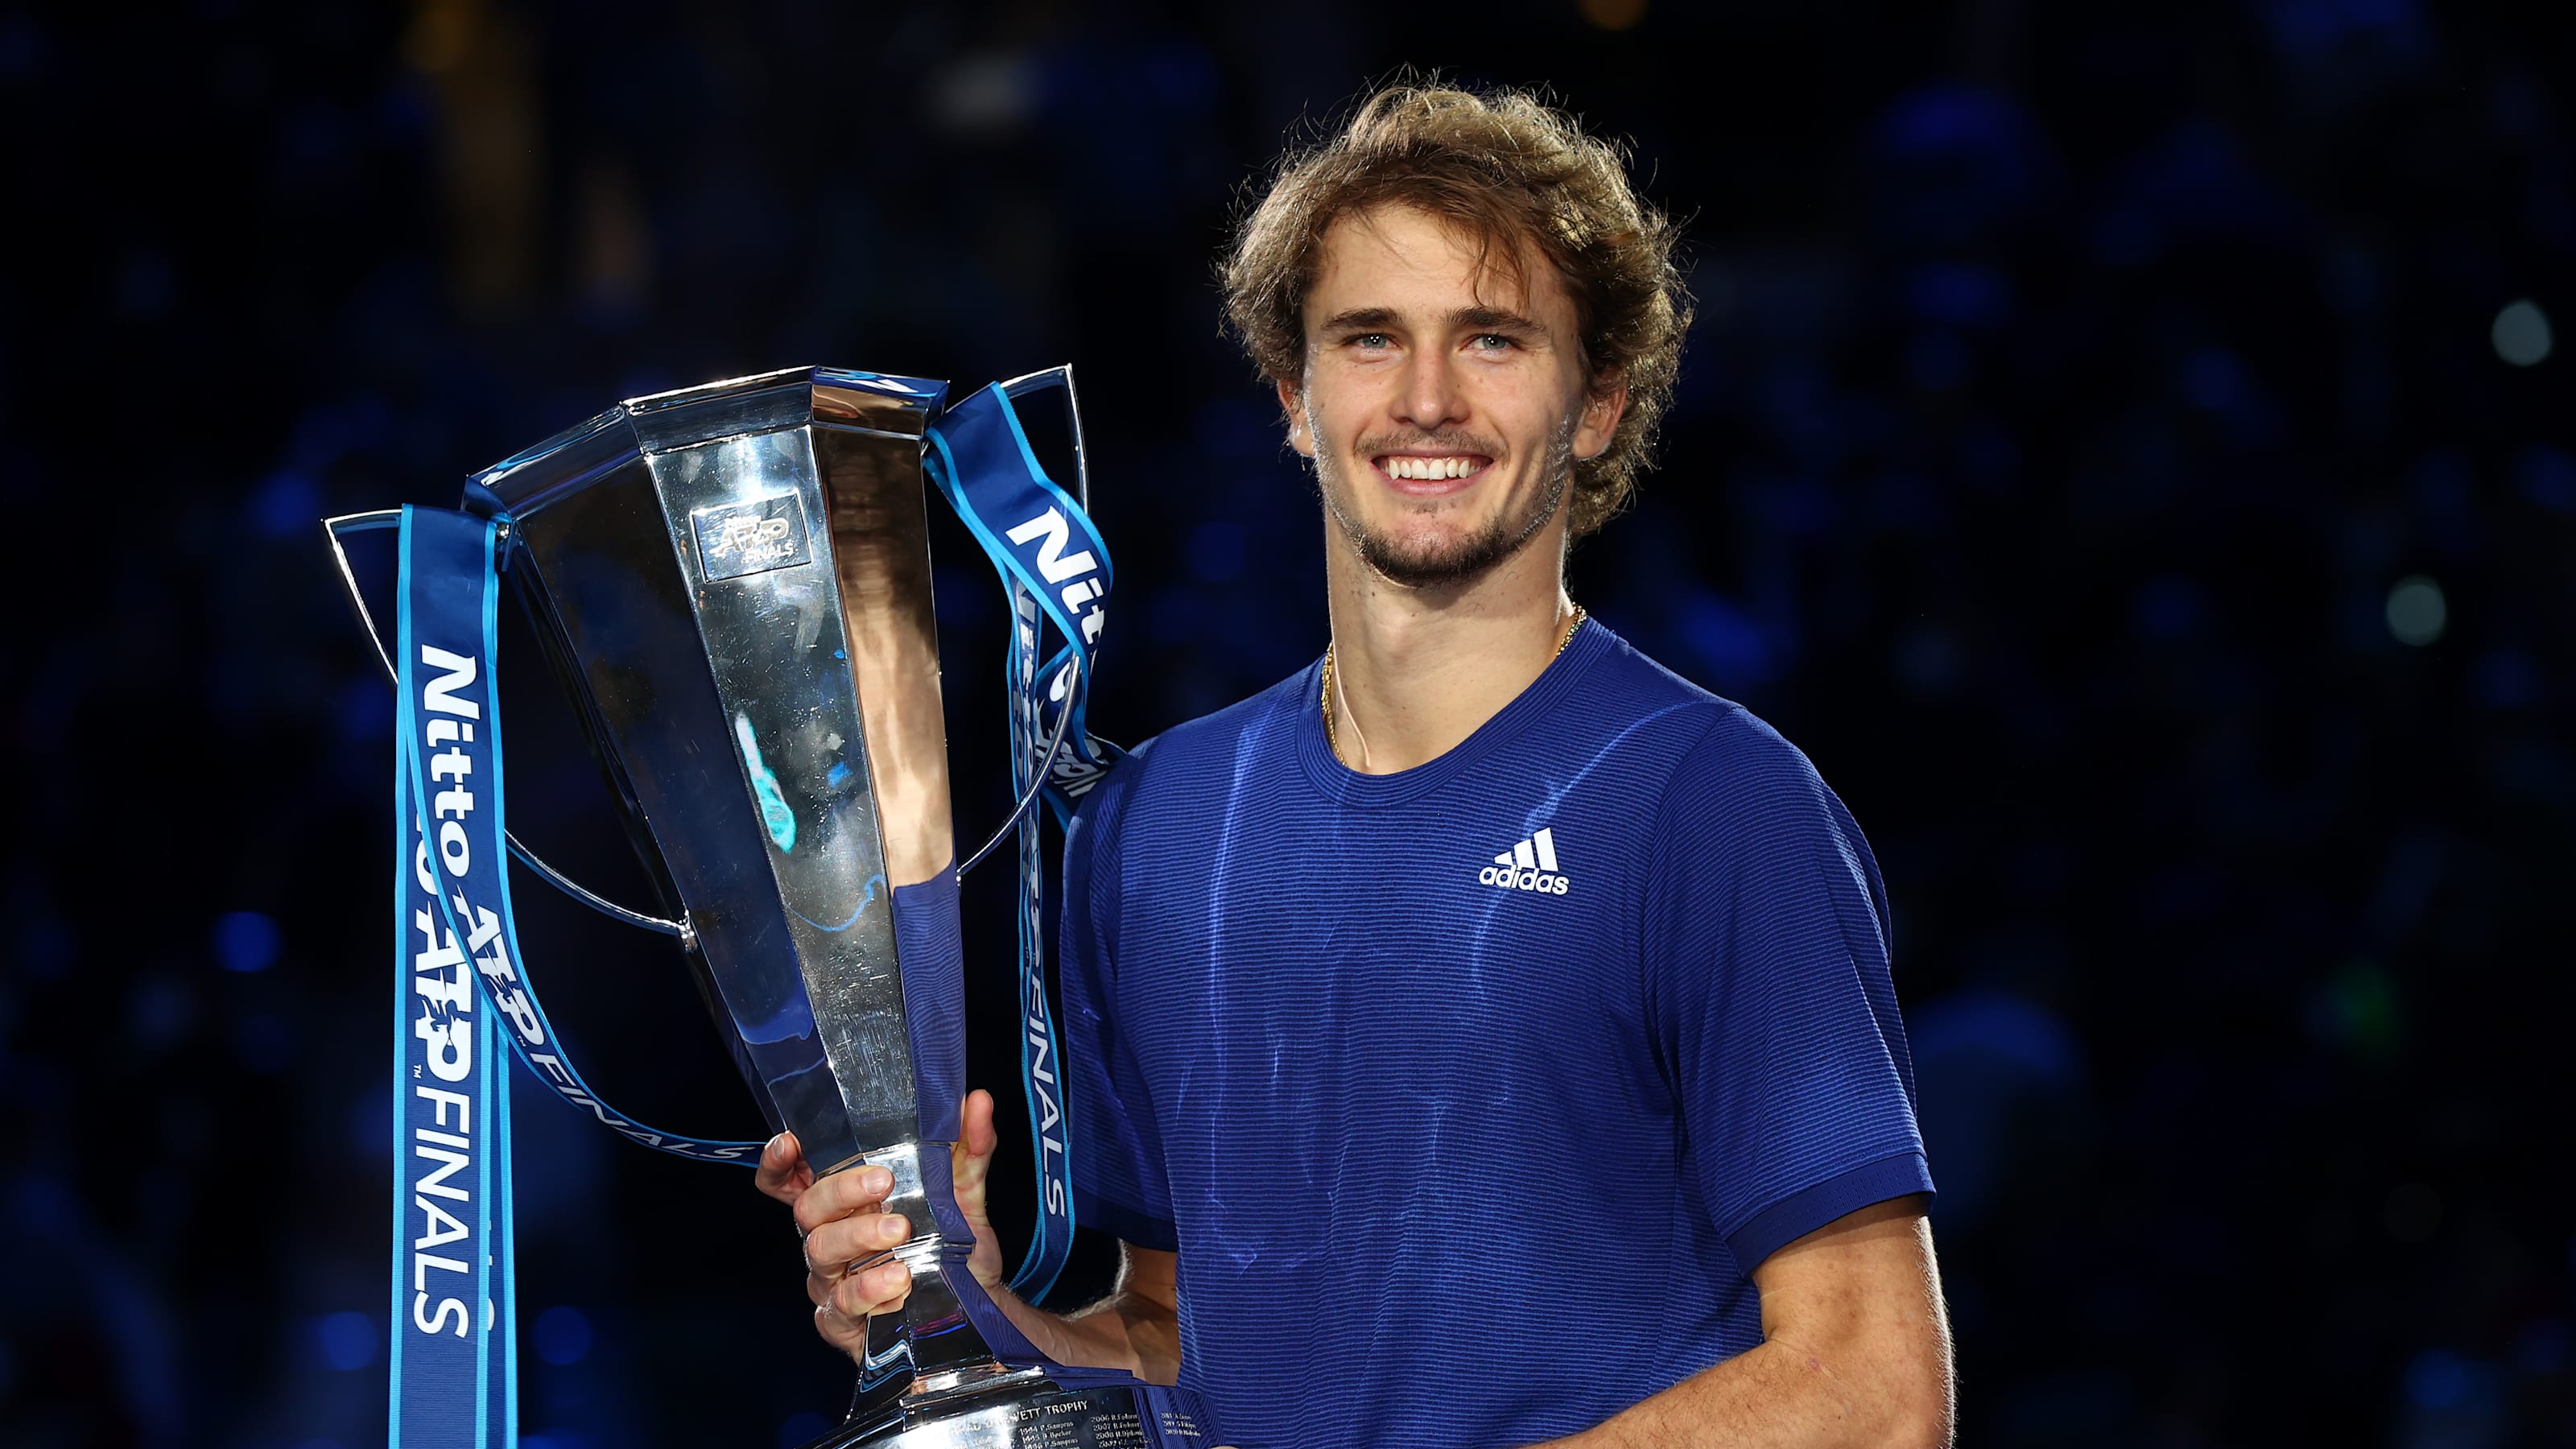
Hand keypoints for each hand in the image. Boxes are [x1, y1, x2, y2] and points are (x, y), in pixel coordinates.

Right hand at [753, 1088, 1008, 1357]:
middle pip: (807, 1209)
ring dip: (858, 1237)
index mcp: (847, 1202)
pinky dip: (869, 1290)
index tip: (792, 1141)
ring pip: (820, 1252)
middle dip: (840, 1190)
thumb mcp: (965, 1191)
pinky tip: (899, 1281)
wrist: (979, 1304)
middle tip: (884, 1182)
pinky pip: (842, 1305)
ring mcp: (833, 1280)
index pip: (792, 1181)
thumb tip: (977, 1101)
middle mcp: (832, 1237)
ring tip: (901, 1231)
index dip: (779, 1162)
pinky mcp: (844, 1322)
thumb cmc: (954, 1245)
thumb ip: (968, 1147)